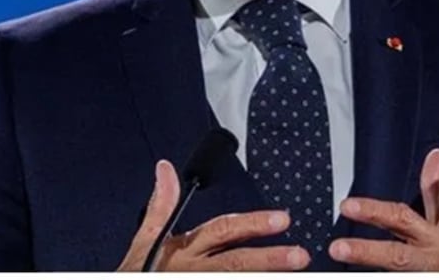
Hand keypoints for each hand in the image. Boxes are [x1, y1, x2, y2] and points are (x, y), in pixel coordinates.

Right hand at [117, 159, 309, 270]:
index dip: (252, 224)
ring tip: (297, 273)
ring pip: (237, 278)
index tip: (282, 219)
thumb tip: (166, 168)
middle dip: (269, 258)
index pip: (221, 230)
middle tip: (299, 255)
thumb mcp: (145, 239)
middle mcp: (194, 269)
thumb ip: (161, 205)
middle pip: (236, 262)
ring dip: (268, 276)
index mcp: (183, 249)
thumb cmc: (138, 272)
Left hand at [328, 148, 438, 270]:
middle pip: (398, 255)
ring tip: (339, 258)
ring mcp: (423, 275)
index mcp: (432, 236)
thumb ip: (436, 193)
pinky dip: (374, 279)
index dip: (374, 211)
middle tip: (336, 249)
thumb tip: (434, 155)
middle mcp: (428, 258)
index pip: (401, 218)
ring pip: (396, 272)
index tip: (346, 206)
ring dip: (369, 269)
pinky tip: (354, 278)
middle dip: (367, 252)